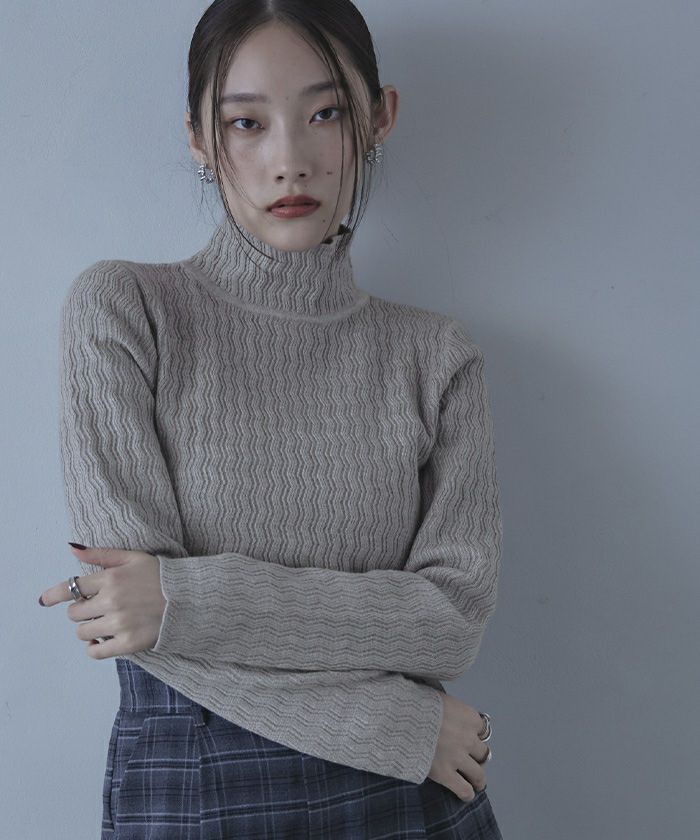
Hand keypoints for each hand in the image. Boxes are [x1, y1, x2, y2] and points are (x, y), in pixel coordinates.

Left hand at [38, 544, 166, 658]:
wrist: (191, 599)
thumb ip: (101, 555)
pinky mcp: (127, 644)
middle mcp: (111, 601)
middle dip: (82, 610)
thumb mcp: (133, 558)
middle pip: (75, 613)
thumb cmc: (161, 576)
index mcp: (111, 578)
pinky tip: (102, 641)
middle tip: (98, 608)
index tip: (44, 600)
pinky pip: (95, 652)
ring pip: (83, 633)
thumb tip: (72, 548)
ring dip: (89, 629)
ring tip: (105, 623)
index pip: (71, 587)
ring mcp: (119, 624)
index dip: (55, 594)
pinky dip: (94, 648)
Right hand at [427, 693, 489, 802]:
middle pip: (482, 752)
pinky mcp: (445, 774)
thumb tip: (450, 714)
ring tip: (475, 782)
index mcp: (469, 717)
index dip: (474, 734)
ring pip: (478, 774)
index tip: (468, 736)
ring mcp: (458, 758)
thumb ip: (451, 710)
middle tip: (469, 758)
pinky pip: (464, 790)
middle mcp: (468, 739)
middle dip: (476, 755)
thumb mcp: (440, 698)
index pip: (483, 729)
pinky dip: (467, 793)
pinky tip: (466, 794)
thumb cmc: (418, 703)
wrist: (401, 718)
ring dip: (477, 778)